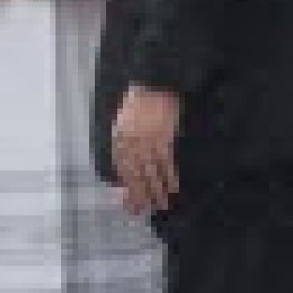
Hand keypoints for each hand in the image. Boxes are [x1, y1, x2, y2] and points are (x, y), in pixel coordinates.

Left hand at [112, 85, 182, 216]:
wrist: (155, 80)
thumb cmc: (141, 100)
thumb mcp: (125, 119)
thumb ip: (123, 141)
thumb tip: (124, 168)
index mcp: (119, 137)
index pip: (122, 169)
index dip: (127, 189)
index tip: (129, 204)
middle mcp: (130, 141)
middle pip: (135, 175)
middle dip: (140, 196)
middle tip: (144, 212)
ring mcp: (147, 140)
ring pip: (152, 172)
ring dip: (157, 191)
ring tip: (161, 205)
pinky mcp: (163, 137)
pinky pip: (166, 163)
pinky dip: (170, 177)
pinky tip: (173, 188)